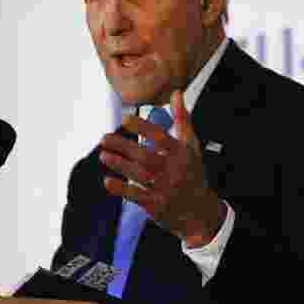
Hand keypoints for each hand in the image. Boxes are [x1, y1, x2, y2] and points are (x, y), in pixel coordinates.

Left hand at [100, 90, 226, 247]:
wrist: (200, 210)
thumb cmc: (192, 172)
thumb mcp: (192, 145)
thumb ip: (182, 119)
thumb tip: (176, 92)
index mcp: (182, 153)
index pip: (161, 137)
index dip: (143, 128)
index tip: (124, 120)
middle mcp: (173, 170)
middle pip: (145, 156)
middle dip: (124, 147)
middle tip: (104, 138)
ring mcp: (165, 188)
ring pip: (139, 175)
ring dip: (120, 165)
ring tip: (103, 155)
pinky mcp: (156, 205)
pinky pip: (136, 195)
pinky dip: (121, 189)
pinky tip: (107, 180)